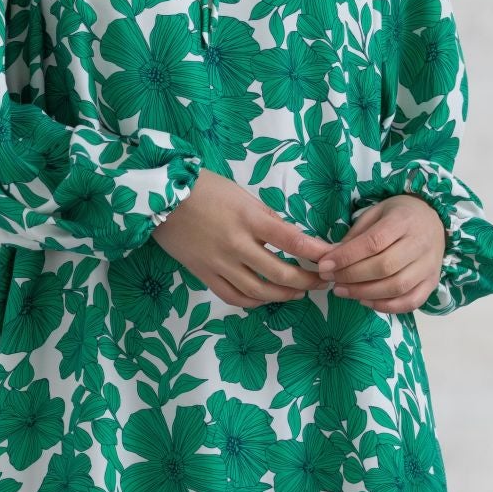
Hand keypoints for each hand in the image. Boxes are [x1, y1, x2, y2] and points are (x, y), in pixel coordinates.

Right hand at [153, 171, 336, 309]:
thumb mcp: (241, 194)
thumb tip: (289, 237)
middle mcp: (236, 244)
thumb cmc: (204, 189)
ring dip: (285, 294)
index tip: (332, 259)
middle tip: (322, 281)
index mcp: (248, 218)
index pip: (291, 239)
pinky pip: (234, 297)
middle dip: (307, 280)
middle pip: (280, 272)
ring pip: (259, 290)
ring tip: (299, 292)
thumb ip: (265, 217)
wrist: (160, 199)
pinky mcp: (205, 274)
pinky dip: (255, 301)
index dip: (316, 252)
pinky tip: (267, 297)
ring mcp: (219, 263)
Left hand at [317, 196, 443, 314]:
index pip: (373, 242)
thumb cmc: (398, 216)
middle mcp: (420, 243)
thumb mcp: (375, 213)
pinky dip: (386, 306)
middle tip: (331, 279)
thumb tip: (331, 258)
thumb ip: (355, 236)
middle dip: (352, 276)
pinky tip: (365, 301)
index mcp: (403, 220)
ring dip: (365, 293)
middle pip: (385, 267)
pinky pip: (410, 302)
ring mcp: (429, 265)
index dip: (347, 257)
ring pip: (397, 287)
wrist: (433, 220)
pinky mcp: (432, 282)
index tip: (325, 265)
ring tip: (342, 291)